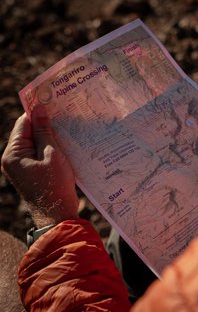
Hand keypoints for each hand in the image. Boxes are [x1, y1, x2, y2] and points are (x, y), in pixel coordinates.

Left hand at [1, 106, 78, 227]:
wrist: (57, 214)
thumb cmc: (55, 185)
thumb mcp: (52, 154)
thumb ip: (45, 131)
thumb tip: (38, 108)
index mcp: (13, 154)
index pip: (24, 124)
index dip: (38, 112)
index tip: (54, 103)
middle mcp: (13, 158)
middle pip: (28, 132)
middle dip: (45, 124)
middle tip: (63, 115)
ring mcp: (21, 166)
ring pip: (35, 142)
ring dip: (48, 136)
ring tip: (65, 129)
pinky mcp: (30, 171)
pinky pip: (37, 152)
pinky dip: (49, 146)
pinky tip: (62, 143)